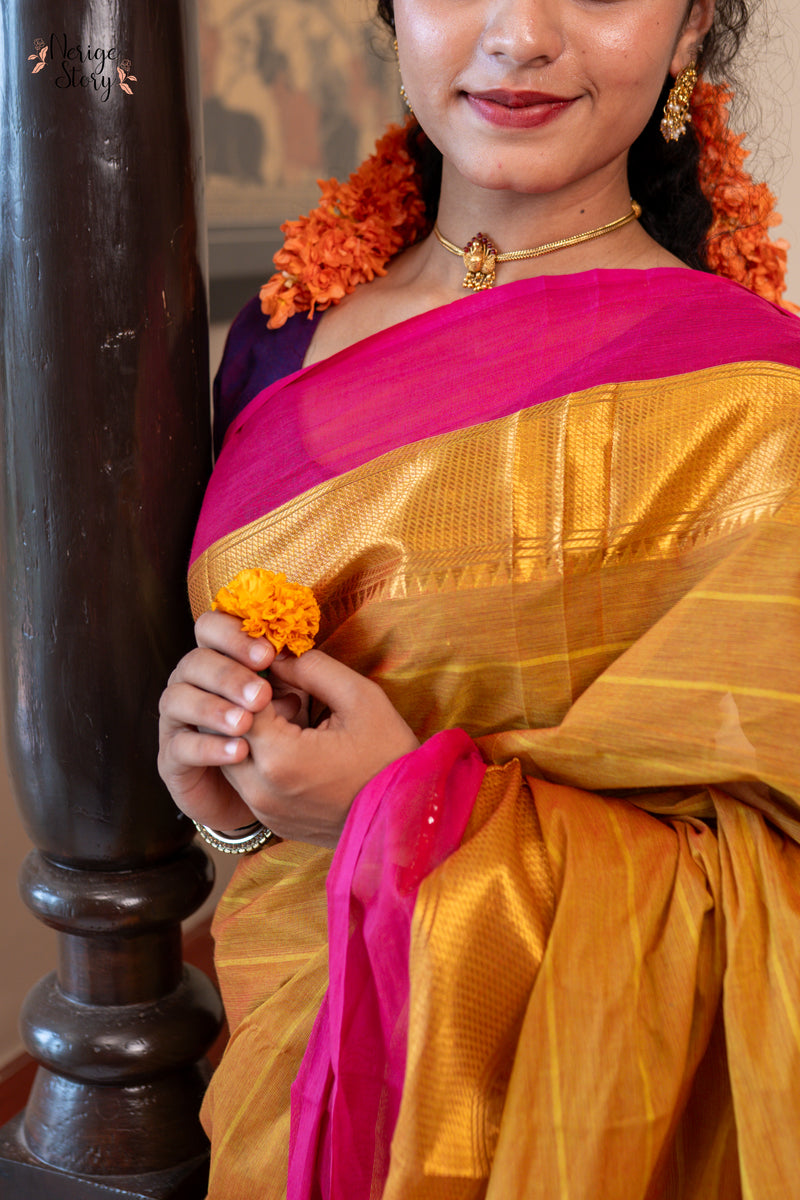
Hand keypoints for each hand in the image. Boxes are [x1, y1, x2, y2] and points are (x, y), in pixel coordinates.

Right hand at [158, 610, 283, 833]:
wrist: (269, 793)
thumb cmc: (284, 736)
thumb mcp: (296, 701)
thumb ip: (293, 676)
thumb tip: (291, 655)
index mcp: (219, 660)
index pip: (211, 629)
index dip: (234, 636)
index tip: (268, 654)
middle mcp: (191, 684)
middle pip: (193, 662)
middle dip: (228, 675)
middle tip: (260, 694)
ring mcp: (176, 720)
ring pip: (176, 699)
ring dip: (212, 708)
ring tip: (247, 724)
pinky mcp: (171, 759)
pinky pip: (180, 746)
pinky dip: (209, 747)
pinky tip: (240, 752)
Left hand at [221, 649, 419, 845]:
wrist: (409, 817)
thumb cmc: (390, 756)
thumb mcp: (360, 698)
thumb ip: (312, 669)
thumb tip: (276, 655)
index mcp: (281, 758)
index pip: (236, 703)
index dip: (250, 678)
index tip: (269, 663)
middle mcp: (261, 789)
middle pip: (222, 733)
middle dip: (241, 705)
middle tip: (270, 685)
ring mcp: (264, 810)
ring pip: (228, 759)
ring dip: (245, 732)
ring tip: (282, 714)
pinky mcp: (271, 821)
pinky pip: (244, 782)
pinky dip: (254, 758)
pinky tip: (288, 742)